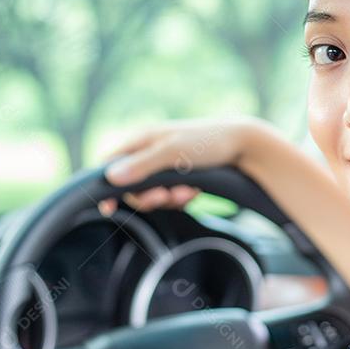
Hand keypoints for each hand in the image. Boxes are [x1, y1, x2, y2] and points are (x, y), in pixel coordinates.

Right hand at [97, 117, 261, 215]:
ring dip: (168, 199)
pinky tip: (194, 194)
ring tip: (188, 192)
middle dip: (148, 196)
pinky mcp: (180, 178)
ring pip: (152, 194)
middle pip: (131, 186)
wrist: (244, 146)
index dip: (106, 187)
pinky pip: (170, 197)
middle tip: (165, 196)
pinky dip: (180, 199)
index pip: (109, 165)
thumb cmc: (207, 142)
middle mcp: (149, 153)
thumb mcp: (172, 152)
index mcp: (141, 140)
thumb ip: (142, 166)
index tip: (108, 208)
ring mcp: (165, 166)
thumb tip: (110, 178)